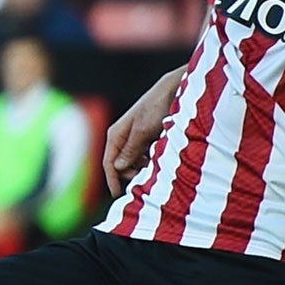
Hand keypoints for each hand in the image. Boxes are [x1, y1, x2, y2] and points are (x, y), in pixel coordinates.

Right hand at [103, 71, 180, 196]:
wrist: (175, 89)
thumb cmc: (157, 106)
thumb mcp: (143, 130)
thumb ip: (130, 149)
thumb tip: (118, 168)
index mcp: (115, 134)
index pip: (109, 163)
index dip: (112, 180)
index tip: (118, 195)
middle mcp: (122, 137)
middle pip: (120, 165)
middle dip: (130, 174)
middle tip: (145, 178)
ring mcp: (135, 138)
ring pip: (133, 161)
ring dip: (141, 168)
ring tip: (155, 167)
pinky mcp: (147, 137)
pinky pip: (143, 155)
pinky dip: (149, 161)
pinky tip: (159, 159)